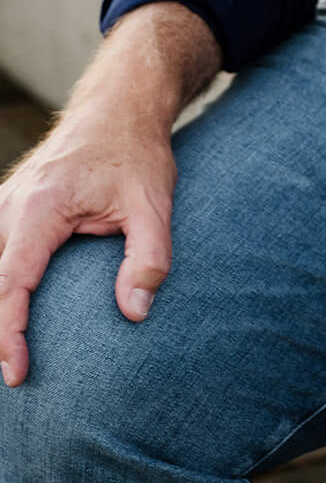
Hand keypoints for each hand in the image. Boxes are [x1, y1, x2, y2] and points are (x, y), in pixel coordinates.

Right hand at [0, 99, 176, 386]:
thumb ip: (148, 258)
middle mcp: (11, 205)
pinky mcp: (9, 206)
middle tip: (16, 376)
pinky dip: (2, 283)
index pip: (11, 283)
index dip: (8, 334)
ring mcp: (4, 203)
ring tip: (13, 351)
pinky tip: (13, 311)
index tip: (15, 372)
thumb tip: (136, 314)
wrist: (119, 107)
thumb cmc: (136, 153)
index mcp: (40, 208)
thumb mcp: (154, 203)